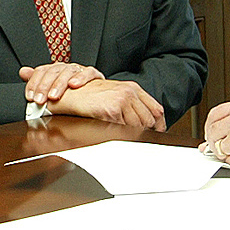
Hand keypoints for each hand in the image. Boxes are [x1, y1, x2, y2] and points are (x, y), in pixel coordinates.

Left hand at [19, 63, 103, 105]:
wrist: (95, 94)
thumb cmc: (72, 91)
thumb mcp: (52, 87)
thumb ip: (38, 80)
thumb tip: (23, 72)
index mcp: (55, 69)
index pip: (41, 71)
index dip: (34, 84)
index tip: (30, 97)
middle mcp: (66, 68)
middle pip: (53, 72)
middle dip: (44, 86)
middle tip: (40, 100)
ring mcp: (79, 69)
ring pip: (68, 72)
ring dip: (59, 84)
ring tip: (54, 96)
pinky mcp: (93, 74)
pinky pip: (88, 72)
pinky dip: (81, 78)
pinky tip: (74, 85)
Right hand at [47, 78, 165, 129]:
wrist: (70, 93)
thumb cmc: (89, 96)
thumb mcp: (114, 95)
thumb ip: (130, 105)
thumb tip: (145, 124)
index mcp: (132, 88)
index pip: (155, 109)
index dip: (159, 124)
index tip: (157, 133)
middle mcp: (129, 92)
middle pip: (148, 119)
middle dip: (146, 132)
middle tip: (141, 141)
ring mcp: (121, 100)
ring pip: (138, 126)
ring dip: (133, 135)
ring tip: (126, 139)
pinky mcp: (112, 110)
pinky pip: (124, 128)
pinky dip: (122, 134)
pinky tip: (116, 135)